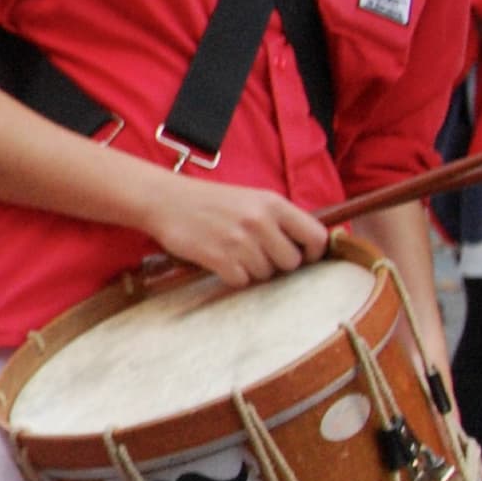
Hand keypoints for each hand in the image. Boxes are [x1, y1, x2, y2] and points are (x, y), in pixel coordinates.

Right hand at [136, 171, 326, 288]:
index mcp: (273, 204)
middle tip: (259, 256)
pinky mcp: (218, 257)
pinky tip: (221, 261)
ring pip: (265, 274)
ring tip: (234, 254)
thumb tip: (307, 247)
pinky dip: (232, 276)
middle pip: (291, 262)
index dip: (313, 253)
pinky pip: (241, 280)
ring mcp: (239, 240)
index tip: (302, 257)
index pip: (316, 236)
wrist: (165, 200)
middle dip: (277, 264)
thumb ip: (280, 219)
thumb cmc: (211, 202)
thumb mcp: (252, 199)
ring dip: (252, 270)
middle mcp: (260, 221)